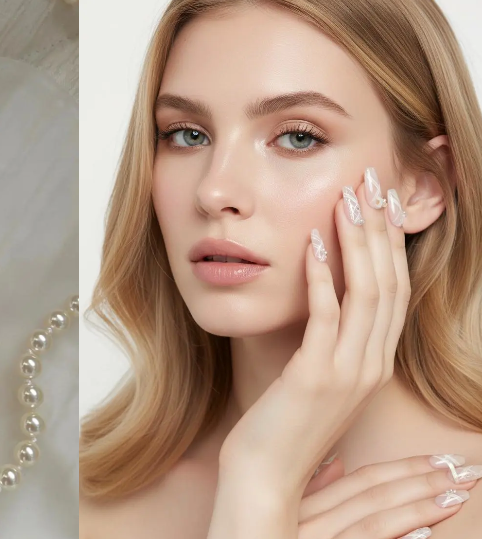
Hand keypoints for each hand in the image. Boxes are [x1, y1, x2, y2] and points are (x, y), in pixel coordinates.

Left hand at [219, 171, 410, 493]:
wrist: (265, 477)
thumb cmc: (283, 425)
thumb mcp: (316, 379)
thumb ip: (329, 344)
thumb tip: (325, 302)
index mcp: (373, 364)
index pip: (394, 291)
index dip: (390, 245)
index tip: (380, 202)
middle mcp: (371, 366)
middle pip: (389, 283)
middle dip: (381, 229)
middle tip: (372, 181)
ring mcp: (348, 373)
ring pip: (367, 293)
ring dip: (358, 241)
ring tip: (347, 198)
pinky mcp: (316, 377)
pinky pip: (327, 316)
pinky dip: (324, 275)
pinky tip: (314, 240)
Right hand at [299, 455, 477, 537]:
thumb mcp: (290, 520)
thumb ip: (312, 492)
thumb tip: (336, 462)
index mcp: (303, 508)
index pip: (360, 479)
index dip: (402, 467)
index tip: (439, 460)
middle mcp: (310, 525)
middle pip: (372, 495)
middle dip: (421, 480)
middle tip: (462, 471)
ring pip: (375, 520)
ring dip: (419, 507)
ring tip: (455, 497)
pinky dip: (395, 538)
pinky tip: (423, 534)